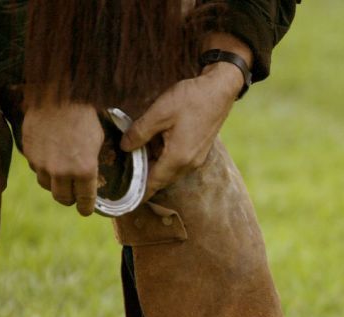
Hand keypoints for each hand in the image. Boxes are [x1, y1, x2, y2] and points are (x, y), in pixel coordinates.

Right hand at [22, 102, 103, 215]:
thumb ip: (93, 163)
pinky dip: (44, 169)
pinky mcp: (29, 154)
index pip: (84, 201)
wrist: (58, 96)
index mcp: (84, 170)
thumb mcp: (98, 141)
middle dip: (70, 200)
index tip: (86, 211)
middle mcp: (62, 171)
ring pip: (47, 186)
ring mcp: (42, 164)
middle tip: (74, 197)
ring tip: (62, 176)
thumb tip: (92, 177)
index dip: (86, 208)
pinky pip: (36, 169)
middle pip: (62, 198)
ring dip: (55, 184)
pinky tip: (51, 158)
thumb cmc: (84, 117)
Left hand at [120, 61, 243, 199]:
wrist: (219, 90)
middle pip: (161, 180)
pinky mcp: (199, 151)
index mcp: (178, 158)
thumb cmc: (191, 99)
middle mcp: (189, 164)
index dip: (138, 192)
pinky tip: (155, 146)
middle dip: (144, 179)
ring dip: (154, 168)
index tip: (125, 199)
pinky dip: (164, 160)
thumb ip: (139, 132)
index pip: (153, 184)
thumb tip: (125, 147)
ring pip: (169, 171)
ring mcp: (196, 159)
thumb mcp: (159, 112)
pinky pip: (178, 163)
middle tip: (124, 175)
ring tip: (136, 158)